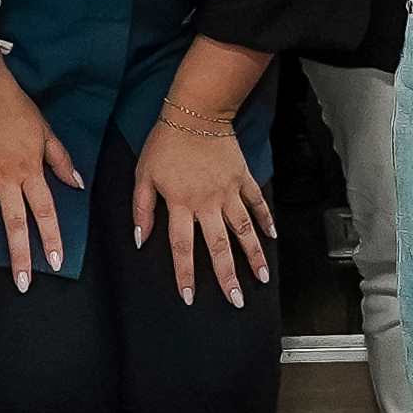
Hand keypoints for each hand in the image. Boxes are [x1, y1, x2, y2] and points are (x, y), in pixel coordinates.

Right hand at [0, 64, 82, 286]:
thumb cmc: (15, 107)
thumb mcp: (44, 131)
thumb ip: (60, 160)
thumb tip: (76, 183)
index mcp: (29, 171)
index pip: (45, 211)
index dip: (52, 238)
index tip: (56, 262)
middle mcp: (5, 180)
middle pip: (15, 224)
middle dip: (20, 256)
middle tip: (22, 283)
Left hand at [135, 106, 275, 304]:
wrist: (197, 112)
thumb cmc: (166, 143)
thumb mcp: (143, 175)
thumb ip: (141, 209)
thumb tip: (140, 240)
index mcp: (181, 204)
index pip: (182, 247)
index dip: (185, 275)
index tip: (190, 298)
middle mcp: (208, 203)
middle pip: (219, 246)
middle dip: (227, 276)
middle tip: (236, 300)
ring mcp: (229, 191)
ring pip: (244, 229)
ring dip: (253, 255)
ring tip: (262, 278)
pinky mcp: (243, 178)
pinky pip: (256, 202)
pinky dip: (265, 219)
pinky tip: (272, 237)